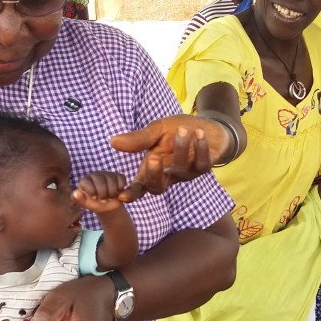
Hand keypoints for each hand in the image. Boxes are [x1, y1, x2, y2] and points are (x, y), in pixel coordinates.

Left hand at [74, 172, 128, 212]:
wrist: (107, 206)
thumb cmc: (94, 204)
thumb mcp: (85, 204)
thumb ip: (78, 199)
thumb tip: (76, 193)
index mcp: (85, 180)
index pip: (88, 182)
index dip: (92, 191)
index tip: (94, 197)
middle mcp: (96, 175)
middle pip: (101, 180)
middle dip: (103, 193)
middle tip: (103, 199)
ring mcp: (107, 174)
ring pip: (112, 179)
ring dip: (112, 192)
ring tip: (110, 197)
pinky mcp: (117, 176)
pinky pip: (121, 179)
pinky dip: (120, 188)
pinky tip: (117, 193)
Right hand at [110, 115, 228, 199]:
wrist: (207, 125)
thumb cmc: (176, 130)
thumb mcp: (156, 130)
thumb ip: (139, 139)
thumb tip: (113, 141)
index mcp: (152, 168)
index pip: (140, 185)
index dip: (131, 192)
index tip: (121, 195)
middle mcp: (168, 175)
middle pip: (158, 187)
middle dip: (154, 175)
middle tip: (153, 158)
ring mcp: (186, 174)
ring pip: (181, 170)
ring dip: (180, 149)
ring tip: (181, 130)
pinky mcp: (204, 167)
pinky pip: (202, 163)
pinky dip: (200, 148)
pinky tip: (199, 134)